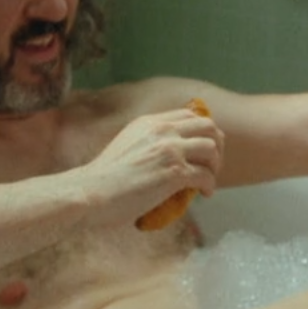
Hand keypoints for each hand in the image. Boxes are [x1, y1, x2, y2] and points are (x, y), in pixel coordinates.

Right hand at [89, 104, 222, 221]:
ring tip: (208, 180)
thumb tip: (166, 155)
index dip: (202, 131)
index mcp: (149, 122)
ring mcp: (170, 150)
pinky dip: (209, 186)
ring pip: (211, 149)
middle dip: (216, 145)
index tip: (203, 147)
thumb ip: (147, 142)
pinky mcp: (174, 173)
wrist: (91, 192)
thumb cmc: (104, 178)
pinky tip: (204, 194)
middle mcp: (162, 130)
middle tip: (212, 164)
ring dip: (215, 166)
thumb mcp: (126, 144)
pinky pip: (206, 175)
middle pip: (208, 127)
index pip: (189, 115)